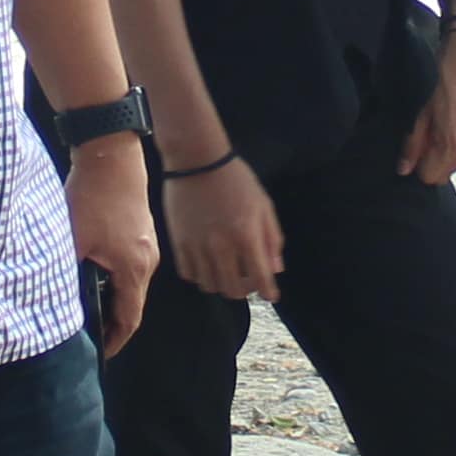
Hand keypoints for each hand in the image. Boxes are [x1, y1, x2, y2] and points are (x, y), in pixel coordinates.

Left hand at [68, 133, 157, 356]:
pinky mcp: (141, 232)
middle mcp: (148, 261)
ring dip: (113, 300)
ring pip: (132, 285)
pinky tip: (95, 275)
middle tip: (91, 336)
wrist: (111, 153)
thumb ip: (68, 275)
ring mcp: (147, 245)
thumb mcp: (72, 241)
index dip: (115, 341)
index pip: (129, 319)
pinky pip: (131, 266)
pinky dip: (116, 279)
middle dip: (113, 323)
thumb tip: (59, 302)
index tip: (100, 353)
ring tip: (90, 309)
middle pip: (133, 304)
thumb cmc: (92, 196)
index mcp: (134, 269)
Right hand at [165, 151, 283, 301]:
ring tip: (227, 272)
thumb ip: (272, 239)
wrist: (197, 160)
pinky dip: (200, 276)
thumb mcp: (264, 205)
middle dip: (245, 291)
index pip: (261, 278)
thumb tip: (276, 268)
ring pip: (210, 286)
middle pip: (233, 290)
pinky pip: (189, 274)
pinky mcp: (179, 242)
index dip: (268, 291)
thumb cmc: (235, 179)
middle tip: (248, 281)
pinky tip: (207, 264)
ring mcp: (198, 246)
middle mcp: (222, 246)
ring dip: (222, 284)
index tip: (271, 296)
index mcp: (247, 235)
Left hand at [399, 28, 455, 185]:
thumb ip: (413, 143)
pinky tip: (449, 123)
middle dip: (431, 162)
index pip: (433, 176)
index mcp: (453, 141)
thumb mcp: (421, 112)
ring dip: (443, 153)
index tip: (411, 156)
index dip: (418, 168)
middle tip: (420, 141)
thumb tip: (405, 166)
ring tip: (435, 128)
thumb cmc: (446, 74)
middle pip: (446, 172)